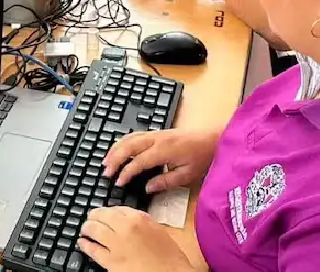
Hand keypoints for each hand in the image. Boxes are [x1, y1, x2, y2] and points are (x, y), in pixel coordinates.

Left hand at [78, 207, 193, 271]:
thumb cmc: (170, 257)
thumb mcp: (158, 231)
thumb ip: (142, 221)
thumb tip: (127, 218)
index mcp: (138, 218)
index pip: (116, 208)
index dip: (109, 210)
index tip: (105, 212)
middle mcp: (124, 228)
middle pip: (101, 216)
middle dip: (94, 216)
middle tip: (91, 217)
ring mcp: (115, 245)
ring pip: (93, 230)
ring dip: (87, 227)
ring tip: (85, 228)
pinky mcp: (110, 262)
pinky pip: (93, 251)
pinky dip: (85, 245)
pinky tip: (82, 243)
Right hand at [103, 128, 218, 191]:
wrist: (214, 138)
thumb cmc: (203, 157)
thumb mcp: (187, 175)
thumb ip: (166, 181)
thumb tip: (147, 187)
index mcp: (164, 150)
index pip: (138, 161)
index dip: (126, 172)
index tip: (118, 182)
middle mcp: (157, 139)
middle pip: (129, 146)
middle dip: (115, 158)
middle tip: (105, 171)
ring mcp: (157, 133)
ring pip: (130, 138)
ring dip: (116, 148)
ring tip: (106, 160)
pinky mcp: (158, 132)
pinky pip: (136, 135)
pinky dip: (124, 141)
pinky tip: (119, 148)